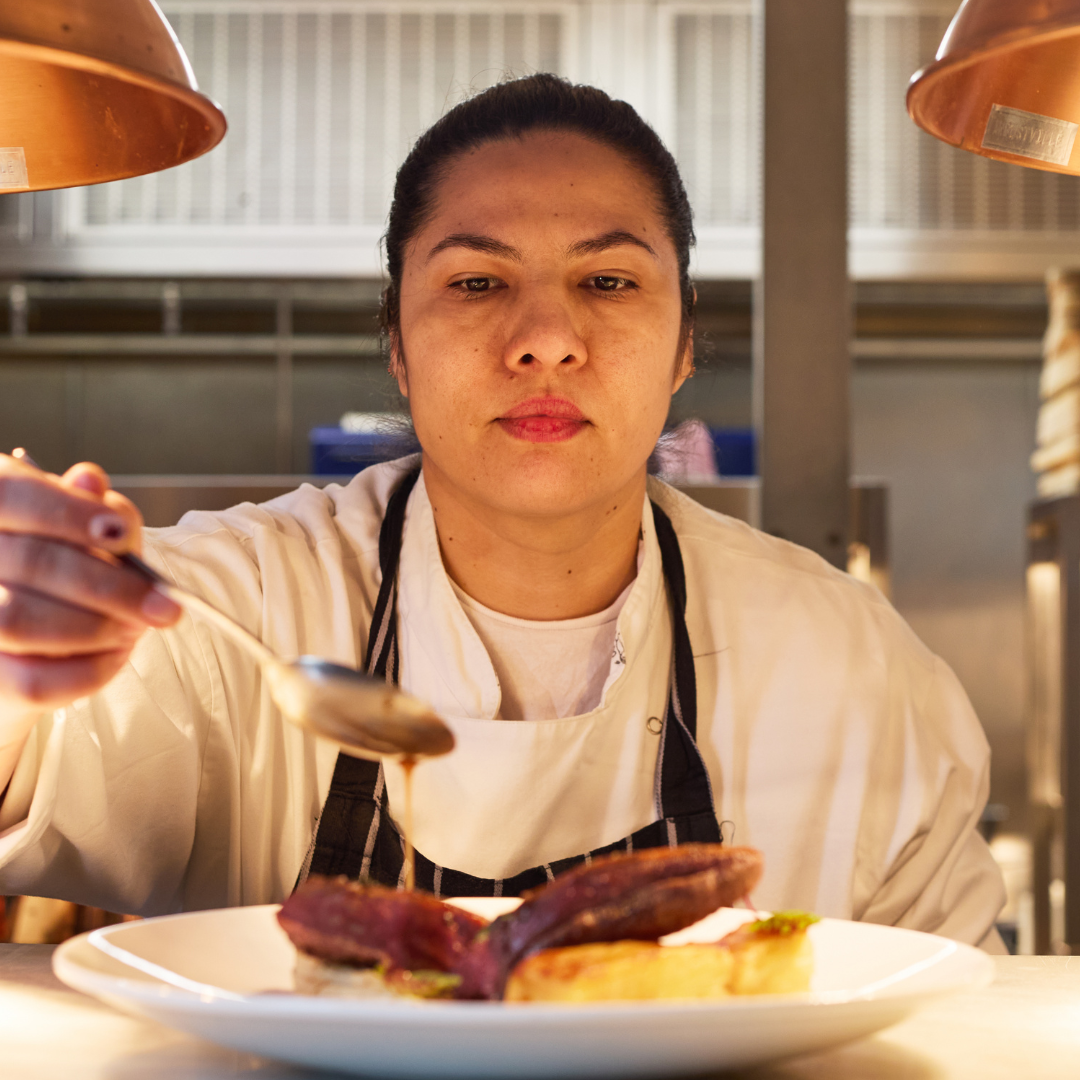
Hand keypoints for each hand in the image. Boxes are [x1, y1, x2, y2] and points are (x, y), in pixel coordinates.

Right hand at [0, 453, 181, 721]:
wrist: (31, 648)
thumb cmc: (62, 576)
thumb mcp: (83, 532)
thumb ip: (91, 509)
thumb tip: (91, 480)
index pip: (10, 493)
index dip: (68, 512)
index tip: (122, 534)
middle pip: (30, 562)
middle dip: (112, 586)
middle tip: (164, 605)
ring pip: (21, 621)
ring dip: (99, 627)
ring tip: (136, 628)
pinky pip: (32, 681)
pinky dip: (90, 669)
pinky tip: (115, 655)